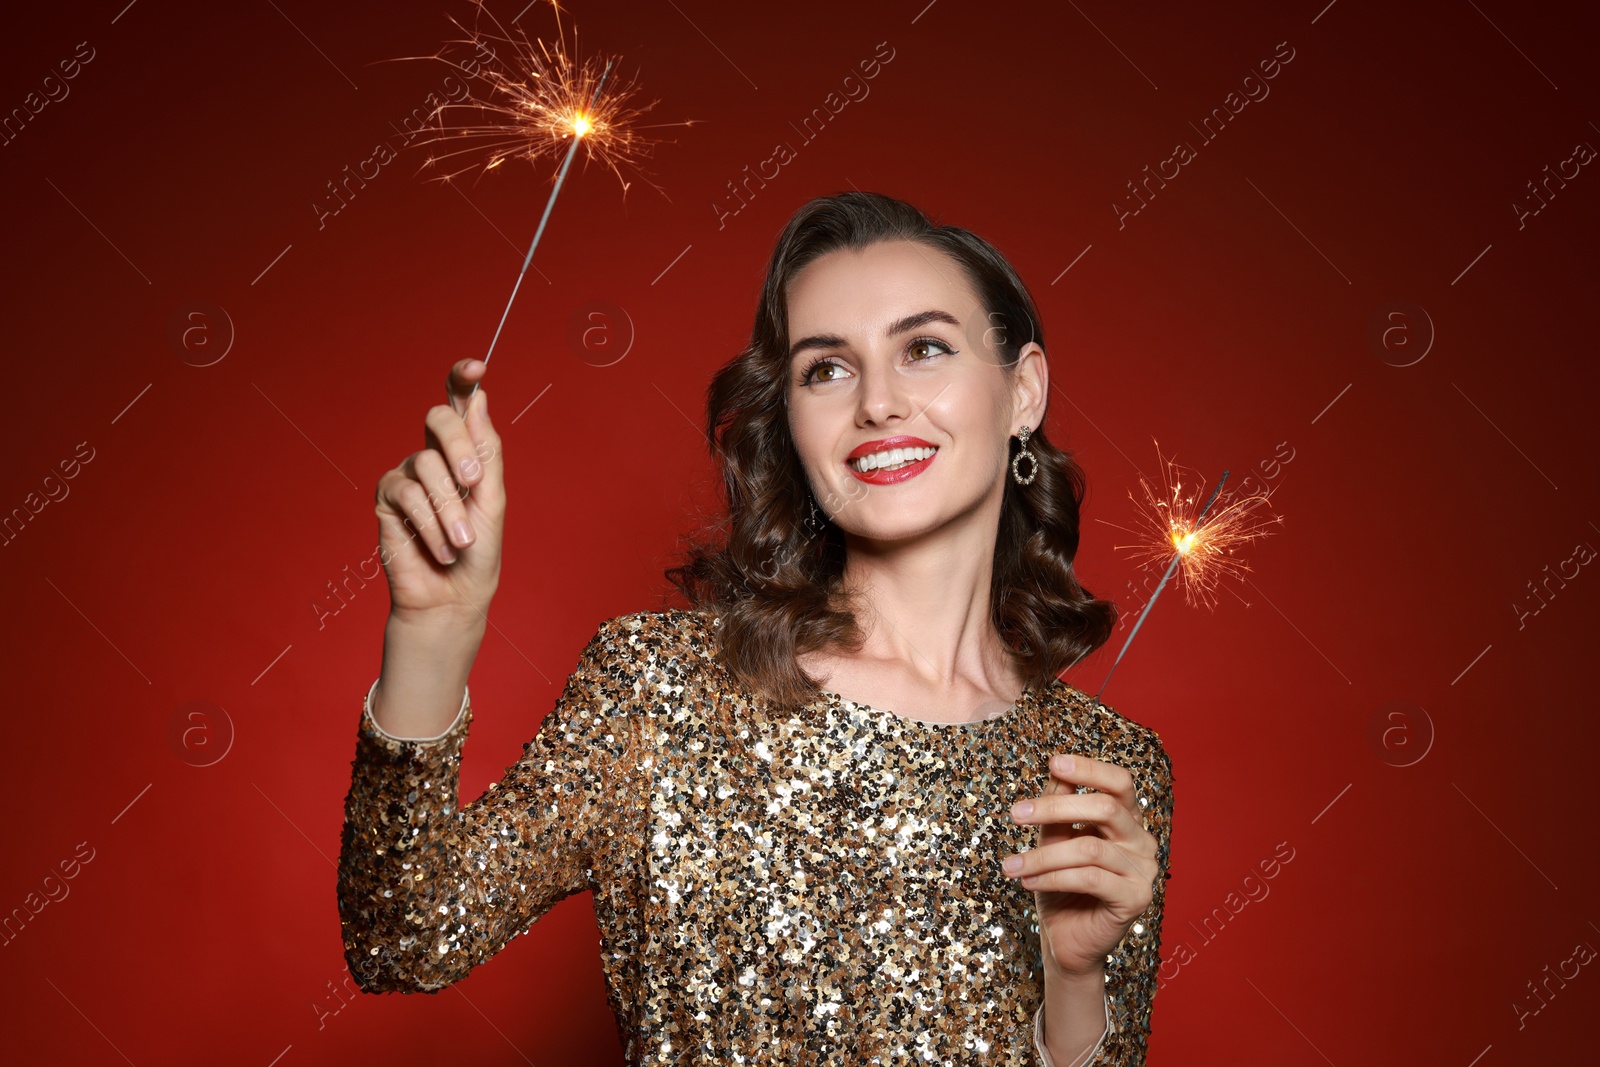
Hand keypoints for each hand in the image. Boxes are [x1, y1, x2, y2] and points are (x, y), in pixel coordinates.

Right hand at [373, 359, 503, 624]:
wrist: (454, 596)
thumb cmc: (479, 551)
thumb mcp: (493, 499)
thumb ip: (486, 451)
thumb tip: (479, 399)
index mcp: (466, 451)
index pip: (461, 404)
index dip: (463, 379)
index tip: (476, 366)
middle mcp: (434, 455)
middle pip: (439, 419)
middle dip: (459, 446)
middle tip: (475, 481)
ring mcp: (408, 474)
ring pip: (428, 465)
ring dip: (450, 508)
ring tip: (462, 541)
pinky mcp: (387, 497)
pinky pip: (408, 494)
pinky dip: (430, 524)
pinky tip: (441, 548)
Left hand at [1002, 753, 1159, 978]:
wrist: (1066, 940)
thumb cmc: (1060, 887)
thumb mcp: (1054, 839)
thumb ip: (1059, 806)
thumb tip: (1056, 769)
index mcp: (1127, 820)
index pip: (1120, 782)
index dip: (1089, 769)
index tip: (1053, 763)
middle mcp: (1142, 841)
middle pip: (1105, 808)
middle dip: (1054, 807)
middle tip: (1015, 814)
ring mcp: (1144, 870)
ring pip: (1089, 848)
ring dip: (1042, 855)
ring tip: (1011, 865)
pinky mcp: (1136, 898)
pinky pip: (1089, 878)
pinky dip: (1052, 877)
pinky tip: (1028, 882)